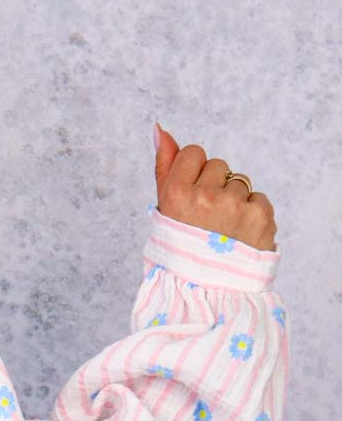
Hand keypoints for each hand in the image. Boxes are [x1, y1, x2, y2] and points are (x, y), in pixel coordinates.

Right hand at [154, 125, 277, 250]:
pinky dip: (252, 214)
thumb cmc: (181, 248)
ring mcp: (235, 205)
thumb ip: (164, 165)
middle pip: (219, 165)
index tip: (191, 199)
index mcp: (176, 193)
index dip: (193, 174)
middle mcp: (205, 197)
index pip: (194, 153)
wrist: (206, 291)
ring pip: (240, 182)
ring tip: (223, 230)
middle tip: (207, 220)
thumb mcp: (164, 208)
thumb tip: (160, 129)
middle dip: (215, 187)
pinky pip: (258, 198)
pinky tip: (240, 235)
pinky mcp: (260, 215)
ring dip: (234, 201)